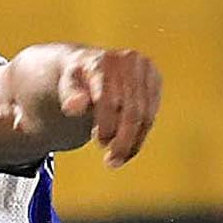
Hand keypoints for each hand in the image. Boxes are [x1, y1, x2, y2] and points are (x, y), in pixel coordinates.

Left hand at [57, 46, 162, 165]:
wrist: (94, 63)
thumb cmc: (78, 79)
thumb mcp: (68, 85)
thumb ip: (70, 95)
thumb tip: (73, 107)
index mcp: (105, 61)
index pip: (110, 98)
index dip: (106, 124)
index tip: (99, 142)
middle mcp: (129, 60)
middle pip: (131, 110)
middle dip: (122, 140)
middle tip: (111, 162)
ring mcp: (145, 69)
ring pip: (145, 116)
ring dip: (133, 143)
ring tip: (117, 159)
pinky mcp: (155, 79)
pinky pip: (151, 114)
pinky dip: (140, 136)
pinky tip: (128, 150)